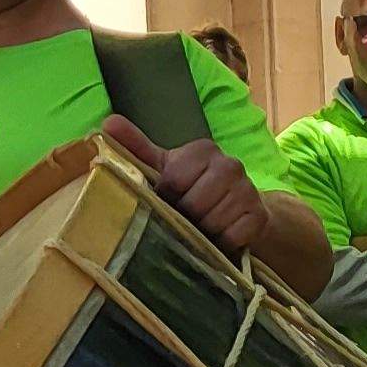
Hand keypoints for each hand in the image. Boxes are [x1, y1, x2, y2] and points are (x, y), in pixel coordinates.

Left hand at [102, 117, 267, 257]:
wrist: (238, 209)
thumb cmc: (193, 187)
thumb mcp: (165, 168)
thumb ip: (137, 148)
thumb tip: (107, 123)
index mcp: (203, 150)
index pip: (173, 180)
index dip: (165, 198)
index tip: (166, 202)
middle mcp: (230, 165)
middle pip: (193, 204)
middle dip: (185, 217)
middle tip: (184, 219)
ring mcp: (248, 190)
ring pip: (213, 222)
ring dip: (202, 233)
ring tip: (200, 228)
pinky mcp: (259, 216)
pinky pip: (232, 237)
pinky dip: (221, 243)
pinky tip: (218, 238)